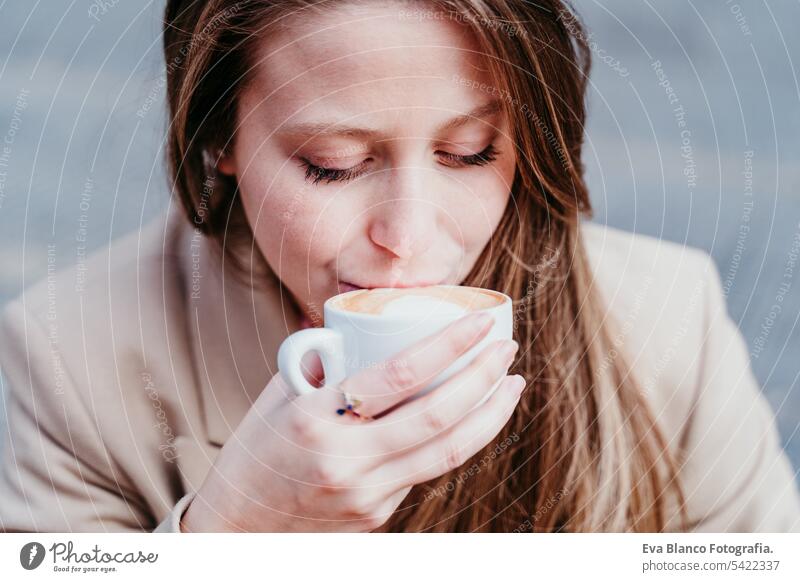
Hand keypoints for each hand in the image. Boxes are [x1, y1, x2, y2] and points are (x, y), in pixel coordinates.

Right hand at [181, 311, 522, 531]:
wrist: (237, 524)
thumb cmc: (257, 448)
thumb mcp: (280, 394)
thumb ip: (324, 361)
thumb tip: (365, 324)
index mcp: (316, 418)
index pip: (398, 375)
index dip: (449, 345)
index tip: (480, 323)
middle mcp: (345, 460)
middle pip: (436, 416)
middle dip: (483, 378)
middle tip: (507, 350)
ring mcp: (365, 493)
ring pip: (447, 453)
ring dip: (489, 416)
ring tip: (512, 385)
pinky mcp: (377, 514)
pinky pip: (426, 471)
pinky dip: (456, 441)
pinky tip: (472, 418)